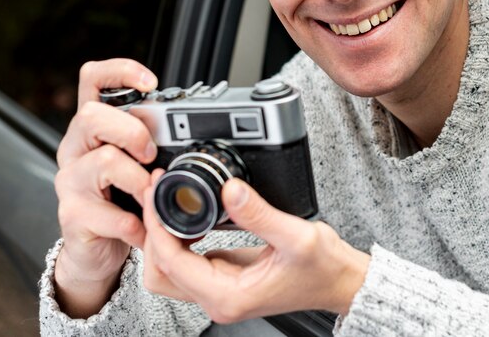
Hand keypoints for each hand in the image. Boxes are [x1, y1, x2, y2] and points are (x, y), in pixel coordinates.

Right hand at [53, 59, 158, 317]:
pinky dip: (136, 222)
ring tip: (150, 196)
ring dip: (140, 180)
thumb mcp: (137, 160)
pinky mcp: (72, 213)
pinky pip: (109, 213)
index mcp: (94, 126)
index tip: (151, 83)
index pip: (94, 80)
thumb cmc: (121, 196)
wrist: (96, 246)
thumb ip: (153, 140)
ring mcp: (70, 180)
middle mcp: (76, 146)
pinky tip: (142, 227)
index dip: (120, 72)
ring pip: (105, 161)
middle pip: (92, 116)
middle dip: (133, 131)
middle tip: (151, 153)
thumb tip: (192, 130)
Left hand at [142, 173, 370, 322]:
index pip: (170, 262)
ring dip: (162, 236)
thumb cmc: (322, 268)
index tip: (157, 193)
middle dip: (150, 232)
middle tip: (155, 195)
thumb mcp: (295, 236)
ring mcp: (220, 290)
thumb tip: (229, 189)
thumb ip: (258, 213)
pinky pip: (187, 261)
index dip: (157, 224)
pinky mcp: (225, 278)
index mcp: (228, 295)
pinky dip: (178, 238)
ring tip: (166, 200)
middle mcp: (218, 298)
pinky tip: (187, 215)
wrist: (338, 280)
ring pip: (169, 269)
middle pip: (158, 273)